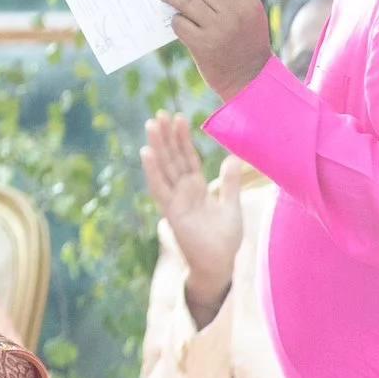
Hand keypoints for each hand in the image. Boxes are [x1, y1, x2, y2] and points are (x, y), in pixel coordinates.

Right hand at [139, 112, 240, 325]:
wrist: (219, 264)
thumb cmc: (224, 239)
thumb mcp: (232, 206)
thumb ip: (229, 183)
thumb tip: (232, 157)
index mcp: (197, 187)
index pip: (188, 157)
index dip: (183, 138)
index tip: (177, 117)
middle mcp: (183, 190)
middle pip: (173, 157)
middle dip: (166, 136)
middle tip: (158, 113)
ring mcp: (176, 199)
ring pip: (165, 168)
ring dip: (157, 146)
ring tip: (151, 125)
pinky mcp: (171, 211)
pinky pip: (160, 188)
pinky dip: (153, 170)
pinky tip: (146, 153)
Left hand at [159, 0, 272, 99]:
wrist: (250, 79)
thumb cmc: (247, 44)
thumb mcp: (251, 17)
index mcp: (249, 3)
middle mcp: (234, 14)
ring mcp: (218, 29)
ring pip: (187, 1)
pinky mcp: (203, 45)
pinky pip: (180, 23)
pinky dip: (175, 18)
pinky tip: (173, 17)